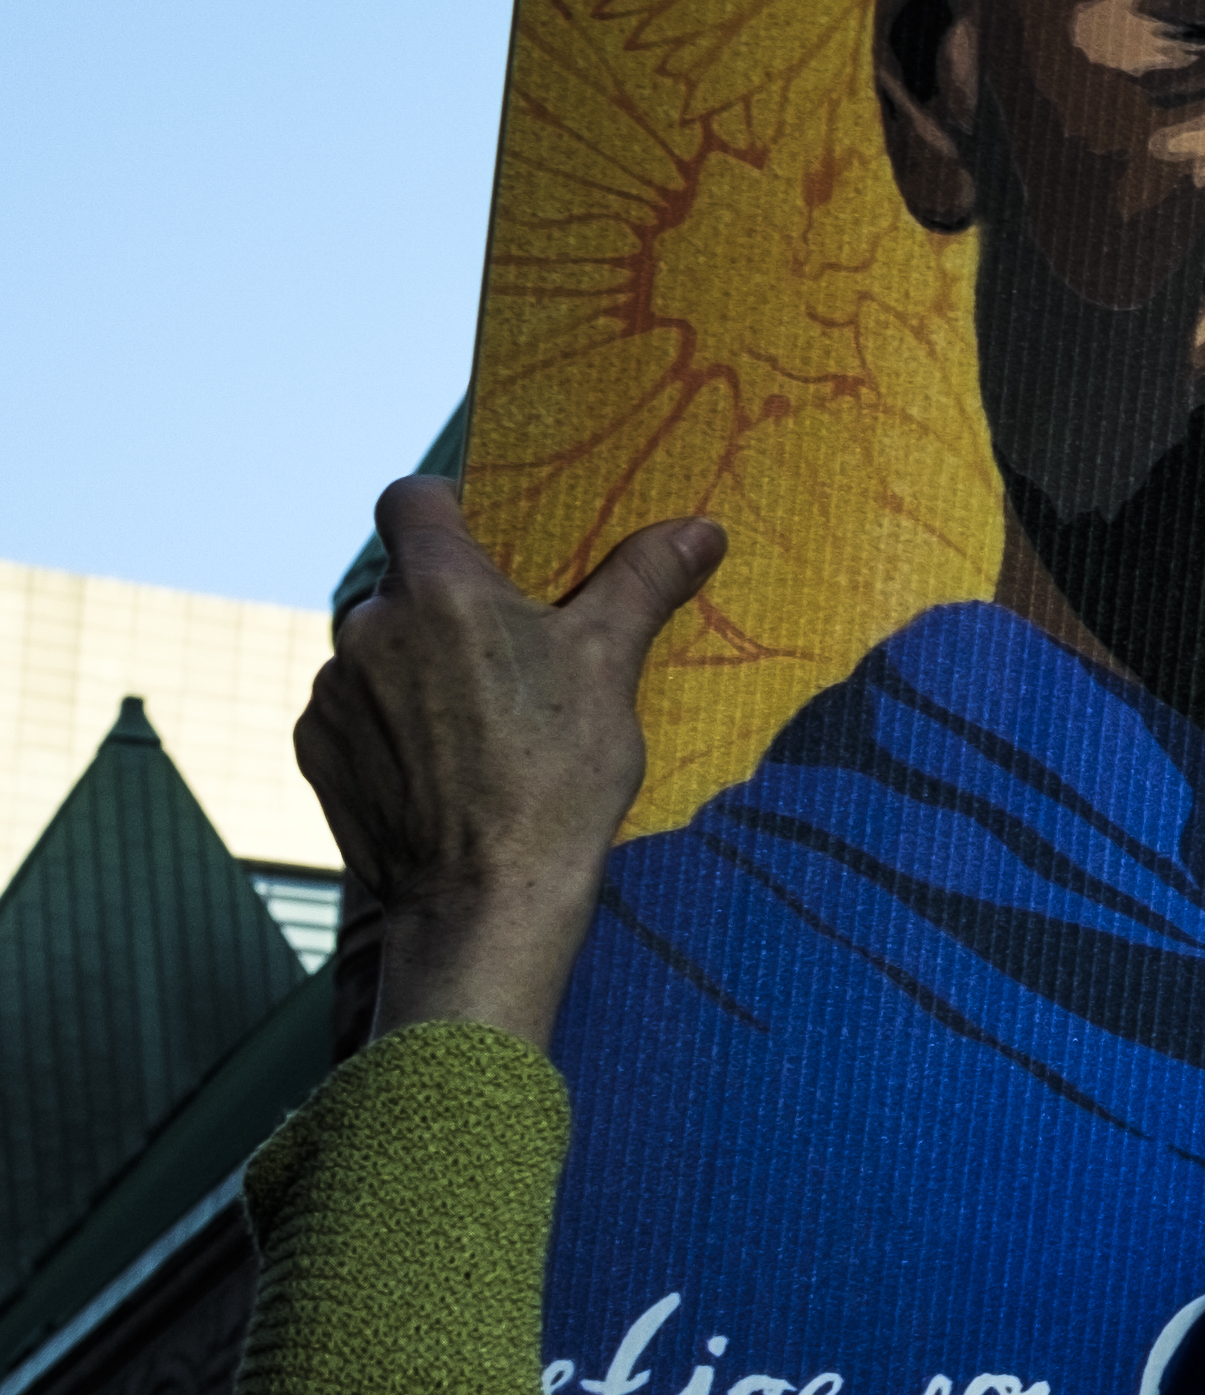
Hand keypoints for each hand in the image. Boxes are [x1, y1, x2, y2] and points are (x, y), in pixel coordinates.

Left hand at [299, 479, 724, 1052]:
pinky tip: (439, 761)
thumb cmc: (557, 774)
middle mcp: (367, 628)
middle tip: (507, 648)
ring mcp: (332, 692)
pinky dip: (386, 720)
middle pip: (399, 583)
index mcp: (439, 589)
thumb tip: (699, 528)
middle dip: (445, 604)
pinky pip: (350, 708)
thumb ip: (644, 581)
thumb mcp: (611, 665)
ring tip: (477, 719)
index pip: (411, 498)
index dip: (444, 502)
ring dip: (412, 664)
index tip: (482, 531)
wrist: (484, 896)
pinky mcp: (315, 749)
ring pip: (374, 649)